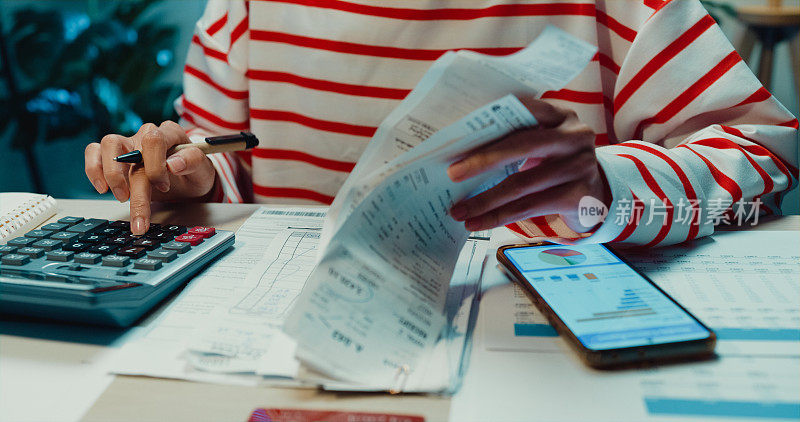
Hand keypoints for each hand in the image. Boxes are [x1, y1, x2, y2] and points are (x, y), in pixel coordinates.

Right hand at [85, 121, 217, 234]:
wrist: (187, 181)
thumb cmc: (193, 173)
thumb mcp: (203, 170)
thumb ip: (193, 161)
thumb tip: (174, 163)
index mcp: (170, 133)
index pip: (154, 140)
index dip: (156, 166)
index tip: (163, 186)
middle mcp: (146, 134)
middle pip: (131, 150)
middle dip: (135, 186)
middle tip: (141, 212)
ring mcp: (129, 143)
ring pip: (108, 145)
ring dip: (112, 175)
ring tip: (123, 197)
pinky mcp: (114, 154)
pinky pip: (94, 152)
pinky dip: (93, 169)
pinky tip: (102, 187)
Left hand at [448, 98, 610, 232]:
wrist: (597, 195)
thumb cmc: (555, 164)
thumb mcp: (542, 143)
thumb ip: (514, 138)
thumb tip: (460, 152)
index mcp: (560, 115)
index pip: (523, 110)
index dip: (491, 122)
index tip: (459, 137)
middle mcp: (575, 136)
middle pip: (522, 145)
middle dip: (482, 161)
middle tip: (452, 174)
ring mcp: (581, 166)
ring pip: (522, 184)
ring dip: (484, 200)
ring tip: (459, 211)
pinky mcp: (579, 195)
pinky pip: (530, 207)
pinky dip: (498, 217)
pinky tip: (478, 223)